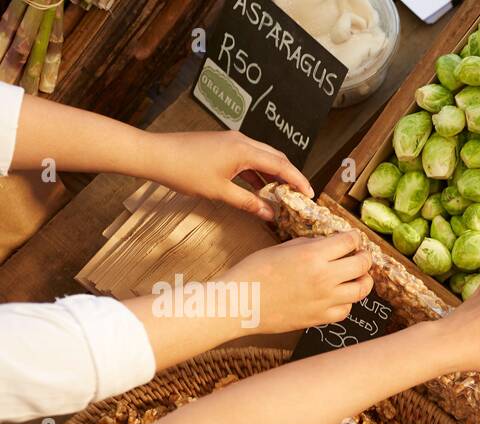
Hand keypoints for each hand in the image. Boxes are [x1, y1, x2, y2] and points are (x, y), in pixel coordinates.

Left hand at [148, 131, 313, 220]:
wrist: (155, 154)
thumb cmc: (184, 171)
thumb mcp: (220, 192)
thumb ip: (248, 203)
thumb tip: (269, 214)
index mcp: (244, 150)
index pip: (281, 166)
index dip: (298, 181)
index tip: (309, 195)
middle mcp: (241, 141)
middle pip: (276, 157)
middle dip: (290, 176)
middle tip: (298, 195)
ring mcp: (231, 141)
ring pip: (262, 156)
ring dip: (273, 174)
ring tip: (280, 194)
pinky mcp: (222, 144)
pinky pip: (248, 156)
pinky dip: (257, 171)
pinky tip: (258, 186)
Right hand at [217, 233, 371, 332]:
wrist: (240, 302)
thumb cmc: (254, 272)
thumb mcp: (282, 247)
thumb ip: (310, 245)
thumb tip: (329, 244)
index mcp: (314, 255)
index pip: (349, 242)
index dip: (354, 238)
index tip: (354, 238)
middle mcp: (325, 277)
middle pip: (362, 265)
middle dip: (365, 257)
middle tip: (362, 255)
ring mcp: (325, 300)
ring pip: (361, 290)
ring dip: (363, 280)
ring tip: (359, 276)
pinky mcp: (321, 318)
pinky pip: (346, 310)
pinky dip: (347, 302)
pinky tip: (340, 296)